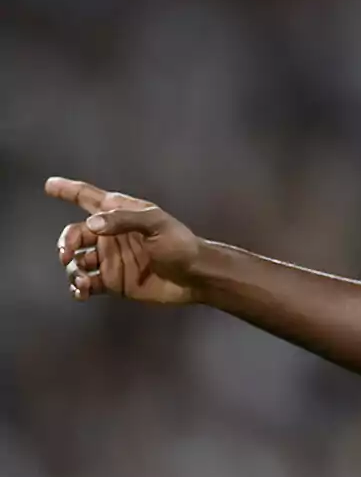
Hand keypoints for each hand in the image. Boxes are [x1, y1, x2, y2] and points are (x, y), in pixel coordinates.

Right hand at [46, 177, 200, 303]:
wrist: (194, 277)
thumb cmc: (180, 244)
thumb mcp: (156, 225)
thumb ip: (124, 220)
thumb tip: (91, 223)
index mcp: (121, 214)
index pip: (90, 198)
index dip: (69, 190)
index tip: (49, 185)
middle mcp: (111, 235)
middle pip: (76, 234)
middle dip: (66, 242)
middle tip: (67, 253)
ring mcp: (110, 259)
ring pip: (77, 261)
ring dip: (72, 269)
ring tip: (82, 278)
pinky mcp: (113, 281)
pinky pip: (86, 283)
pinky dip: (78, 287)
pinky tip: (82, 291)